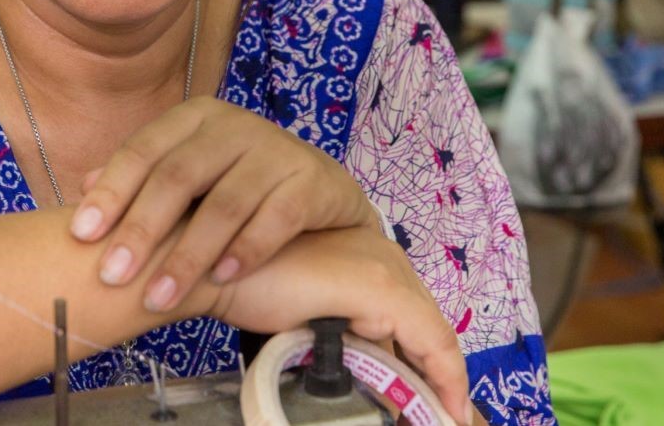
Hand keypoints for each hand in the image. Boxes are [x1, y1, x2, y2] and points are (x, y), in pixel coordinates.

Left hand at [69, 97, 377, 313]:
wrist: (319, 194)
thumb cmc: (236, 186)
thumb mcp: (188, 176)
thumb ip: (140, 180)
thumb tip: (81, 189)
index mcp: (195, 117)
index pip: (143, 150)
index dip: (111, 192)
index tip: (80, 235)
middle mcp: (235, 125)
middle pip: (178, 177)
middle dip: (141, 230)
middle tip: (111, 276)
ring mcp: (277, 149)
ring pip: (224, 204)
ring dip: (188, 256)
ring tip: (159, 296)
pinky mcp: (312, 179)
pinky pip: (276, 217)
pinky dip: (246, 250)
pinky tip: (222, 278)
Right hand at [212, 226, 473, 425]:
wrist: (215, 268)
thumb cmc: (247, 287)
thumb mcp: (306, 316)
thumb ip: (339, 335)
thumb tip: (370, 381)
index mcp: (366, 256)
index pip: (411, 316)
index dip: (430, 363)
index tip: (440, 405)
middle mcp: (383, 254)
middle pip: (426, 325)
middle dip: (438, 376)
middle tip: (442, 417)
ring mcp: (385, 269)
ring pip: (434, 335)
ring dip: (442, 382)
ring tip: (446, 418)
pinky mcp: (382, 289)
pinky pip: (432, 341)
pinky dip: (445, 378)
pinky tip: (448, 412)